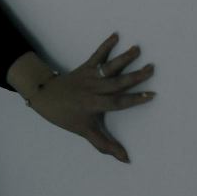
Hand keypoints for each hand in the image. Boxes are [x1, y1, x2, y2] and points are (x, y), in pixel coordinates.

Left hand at [24, 33, 156, 162]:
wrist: (44, 97)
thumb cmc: (66, 116)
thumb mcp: (85, 132)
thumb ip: (105, 145)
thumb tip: (126, 160)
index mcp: (94, 104)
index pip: (118, 102)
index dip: (134, 99)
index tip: (151, 95)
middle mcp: (93, 89)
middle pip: (116, 82)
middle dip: (135, 76)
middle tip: (152, 68)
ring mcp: (89, 76)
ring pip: (109, 67)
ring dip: (123, 58)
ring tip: (137, 49)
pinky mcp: (85, 67)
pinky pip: (96, 55)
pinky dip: (105, 45)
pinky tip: (115, 35)